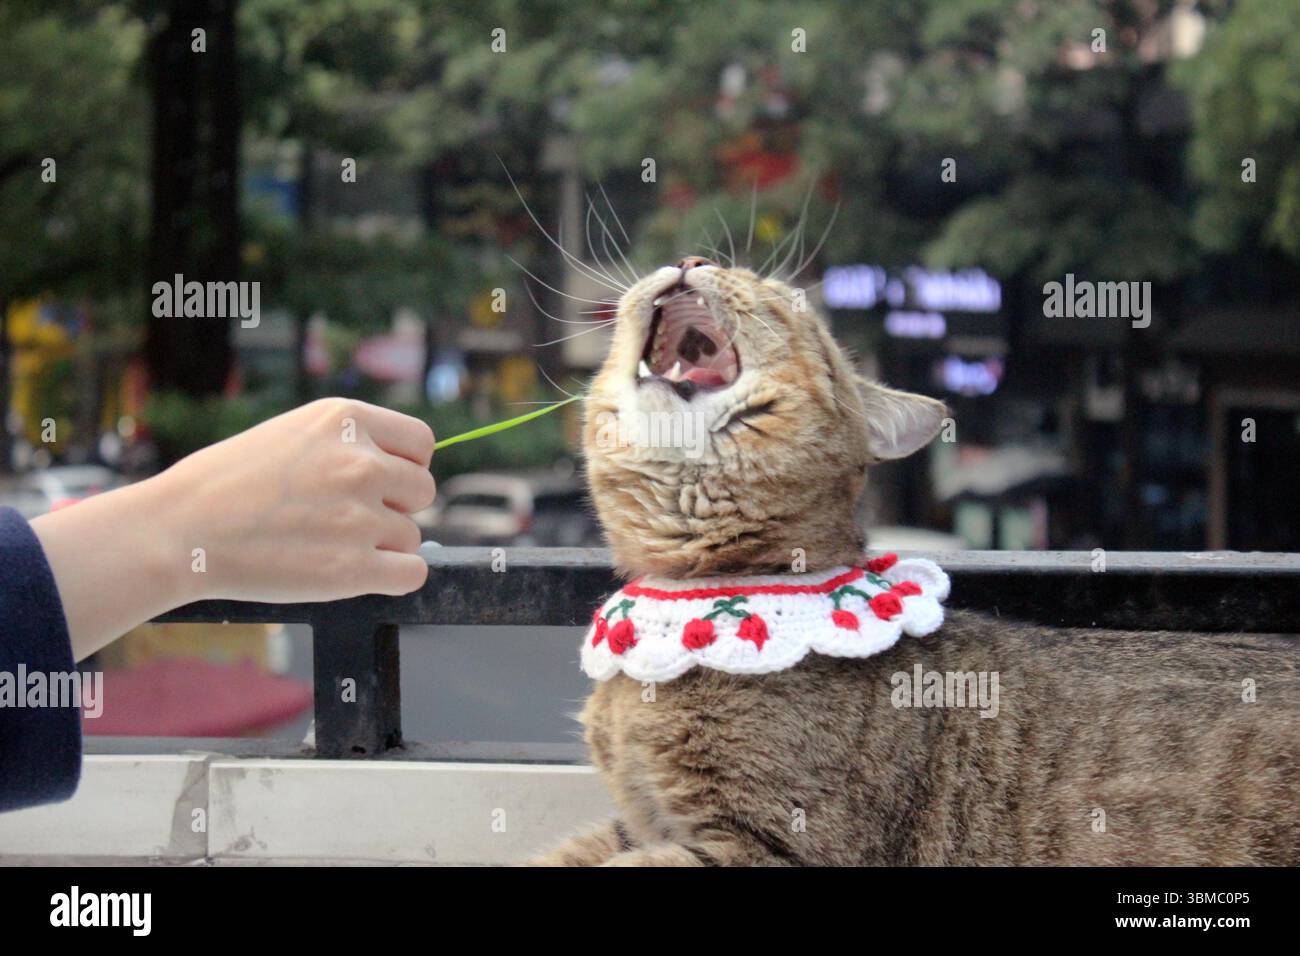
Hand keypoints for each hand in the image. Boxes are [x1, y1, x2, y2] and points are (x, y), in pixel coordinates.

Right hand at [32, 399, 436, 659]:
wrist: (179, 531)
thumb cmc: (227, 483)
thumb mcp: (295, 433)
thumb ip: (351, 444)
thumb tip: (403, 469)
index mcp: (347, 420)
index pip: (422, 442)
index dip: (405, 465)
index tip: (383, 481)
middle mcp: (361, 463)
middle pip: (422, 490)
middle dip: (394, 506)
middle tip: (347, 518)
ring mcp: (360, 517)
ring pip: (411, 535)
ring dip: (382, 544)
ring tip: (328, 543)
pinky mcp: (353, 569)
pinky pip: (412, 573)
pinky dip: (394, 578)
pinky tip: (357, 572)